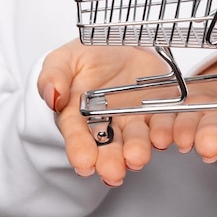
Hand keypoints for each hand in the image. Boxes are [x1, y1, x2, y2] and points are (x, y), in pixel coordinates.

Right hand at [37, 39, 177, 186]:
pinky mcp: (157, 110)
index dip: (79, 149)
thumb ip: (54, 75)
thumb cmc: (88, 56)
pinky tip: (164, 138)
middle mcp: (106, 122)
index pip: (77, 133)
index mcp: (78, 114)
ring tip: (137, 158)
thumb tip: (52, 95)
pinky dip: (165, 132)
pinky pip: (163, 123)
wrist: (121, 44)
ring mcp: (133, 118)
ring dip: (137, 150)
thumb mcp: (65, 58)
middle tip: (113, 171)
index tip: (83, 162)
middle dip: (110, 160)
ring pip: (136, 139)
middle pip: (108, 145)